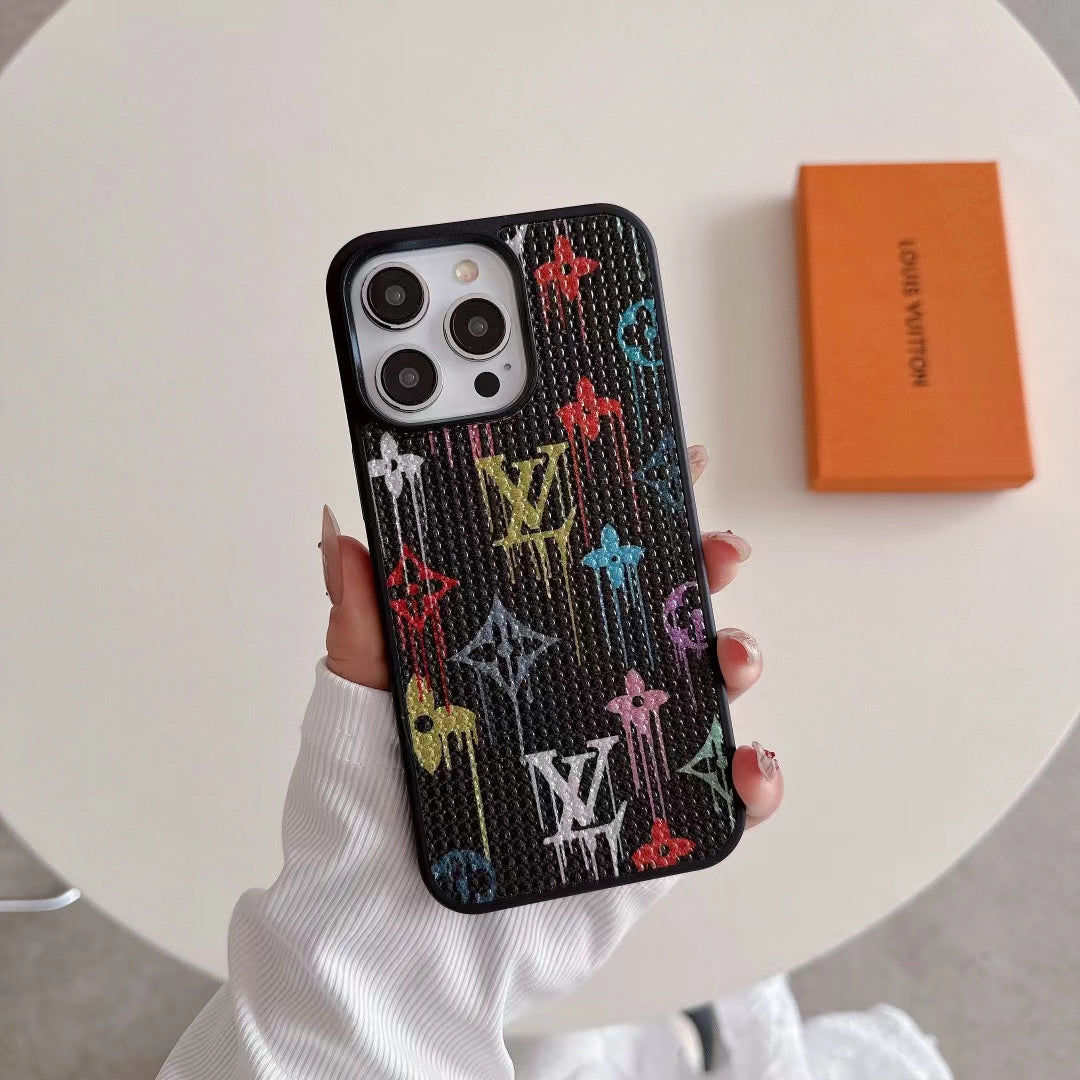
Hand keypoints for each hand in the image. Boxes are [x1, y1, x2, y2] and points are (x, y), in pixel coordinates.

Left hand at [320, 443, 781, 827]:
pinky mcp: (645, 834)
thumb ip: (361, 628)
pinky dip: (750, 781)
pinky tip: (747, 764)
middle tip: (717, 550)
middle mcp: (575, 699)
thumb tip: (340, 530)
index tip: (664, 469)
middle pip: (658, 620)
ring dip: (735, 660)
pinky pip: (715, 801)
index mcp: (519, 659)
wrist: (387, 952)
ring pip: (699, 695)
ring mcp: (615, 762)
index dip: (629, 520)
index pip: (582, 574)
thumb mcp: (356, 713)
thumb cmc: (362, 829)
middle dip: (700, 573)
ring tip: (731, 657)